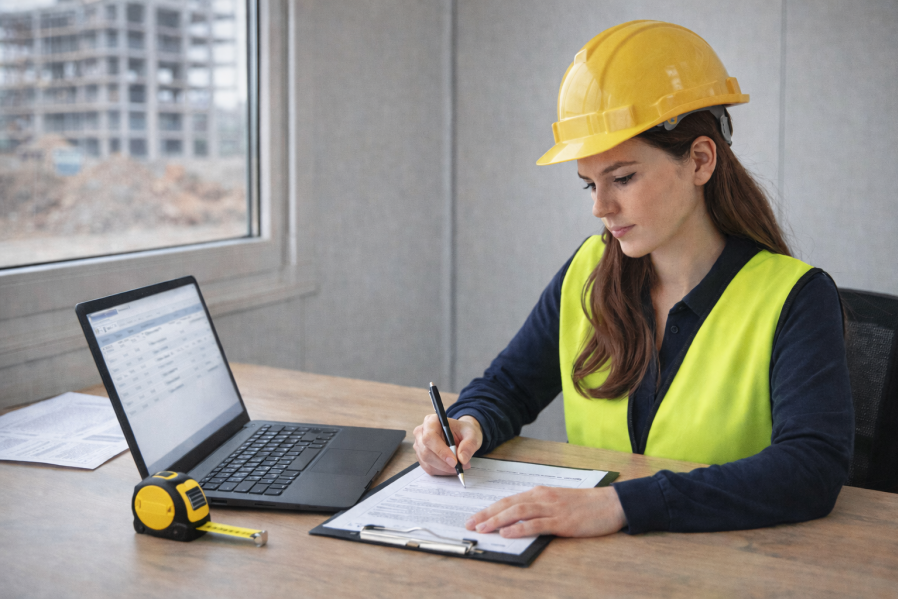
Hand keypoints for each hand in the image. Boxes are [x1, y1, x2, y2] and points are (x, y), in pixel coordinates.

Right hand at [413, 415, 482, 475]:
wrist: (461, 435)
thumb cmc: (464, 432)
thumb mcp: (472, 434)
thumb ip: (469, 445)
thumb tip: (462, 459)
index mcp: (431, 421)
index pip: (430, 437)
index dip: (441, 451)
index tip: (454, 461)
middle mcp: (421, 433)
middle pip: (426, 452)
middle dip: (444, 463)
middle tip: (460, 466)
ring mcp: (419, 445)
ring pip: (427, 462)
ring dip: (444, 468)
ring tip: (459, 466)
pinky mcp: (421, 457)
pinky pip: (429, 468)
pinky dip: (442, 471)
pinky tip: (451, 467)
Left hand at [464, 485, 626, 537]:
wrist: (610, 503)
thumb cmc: (584, 505)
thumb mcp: (557, 502)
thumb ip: (538, 508)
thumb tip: (516, 520)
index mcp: (539, 492)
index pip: (508, 500)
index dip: (489, 509)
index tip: (474, 518)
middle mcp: (542, 497)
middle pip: (508, 504)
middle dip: (486, 515)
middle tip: (469, 524)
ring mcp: (552, 509)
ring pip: (518, 512)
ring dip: (497, 520)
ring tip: (482, 529)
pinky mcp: (562, 521)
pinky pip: (536, 524)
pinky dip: (519, 528)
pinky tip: (507, 532)